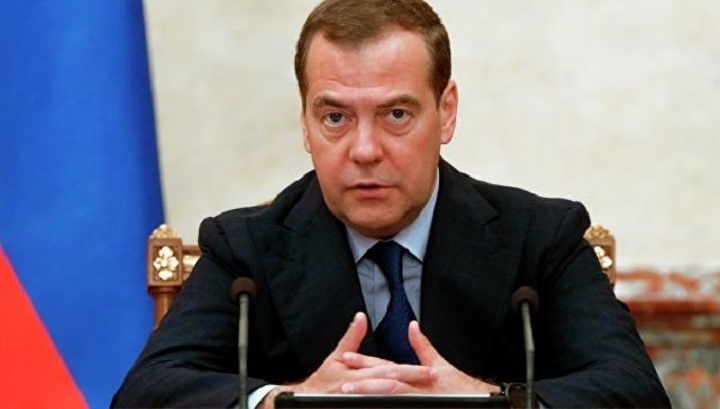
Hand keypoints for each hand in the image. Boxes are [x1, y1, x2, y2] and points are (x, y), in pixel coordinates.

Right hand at [259, 313, 435, 407]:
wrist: (303, 401)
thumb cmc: (322, 381)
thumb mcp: (335, 357)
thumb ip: (352, 337)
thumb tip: (361, 317)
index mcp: (359, 371)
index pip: (389, 368)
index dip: (411, 368)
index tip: (429, 369)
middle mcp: (360, 386)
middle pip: (391, 382)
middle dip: (413, 380)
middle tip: (432, 379)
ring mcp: (359, 398)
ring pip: (384, 397)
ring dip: (403, 396)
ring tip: (423, 397)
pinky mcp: (355, 405)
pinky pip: (375, 406)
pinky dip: (388, 405)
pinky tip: (402, 405)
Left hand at [339, 320, 500, 394]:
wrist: (478, 400)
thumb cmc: (459, 387)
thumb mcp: (439, 365)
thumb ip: (422, 346)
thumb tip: (412, 327)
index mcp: (415, 373)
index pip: (387, 366)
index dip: (366, 362)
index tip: (348, 359)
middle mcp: (416, 385)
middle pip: (387, 381)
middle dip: (364, 381)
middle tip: (343, 382)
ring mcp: (418, 398)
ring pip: (392, 396)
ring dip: (371, 396)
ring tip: (351, 397)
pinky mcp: (423, 404)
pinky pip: (399, 406)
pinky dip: (384, 405)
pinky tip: (370, 406)